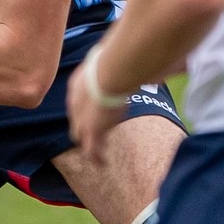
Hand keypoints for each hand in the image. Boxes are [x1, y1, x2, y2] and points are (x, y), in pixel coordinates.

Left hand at [65, 49, 127, 163]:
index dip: (85, 107)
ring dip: (89, 144)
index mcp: (78, 84)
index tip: (94, 110)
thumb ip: (126, 67)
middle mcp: (75, 103)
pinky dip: (97, 157)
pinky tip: (102, 163)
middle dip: (82, 126)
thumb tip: (148, 63)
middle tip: (91, 133)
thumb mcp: (117, 61)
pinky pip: (92, 149)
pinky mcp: (92, 131)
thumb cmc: (118, 59)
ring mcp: (82, 118)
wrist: (111, 72)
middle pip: (76, 120)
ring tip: (96, 153)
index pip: (78, 100)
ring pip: (81, 136)